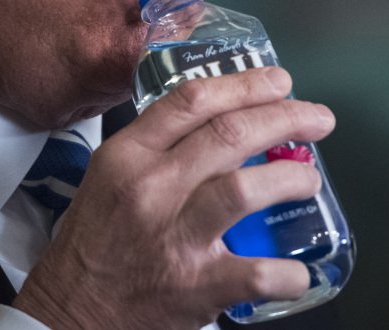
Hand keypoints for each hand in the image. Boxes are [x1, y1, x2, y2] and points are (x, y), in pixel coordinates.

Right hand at [12, 67, 334, 329]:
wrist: (71, 310)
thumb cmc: (95, 241)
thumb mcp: (111, 176)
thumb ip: (157, 147)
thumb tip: (222, 122)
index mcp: (127, 155)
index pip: (191, 101)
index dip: (245, 85)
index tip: (279, 81)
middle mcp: (149, 188)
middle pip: (228, 134)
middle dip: (285, 118)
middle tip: (317, 119)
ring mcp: (172, 236)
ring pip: (244, 190)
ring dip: (290, 179)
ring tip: (309, 179)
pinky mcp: (194, 286)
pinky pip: (257, 272)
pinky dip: (288, 271)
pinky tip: (297, 269)